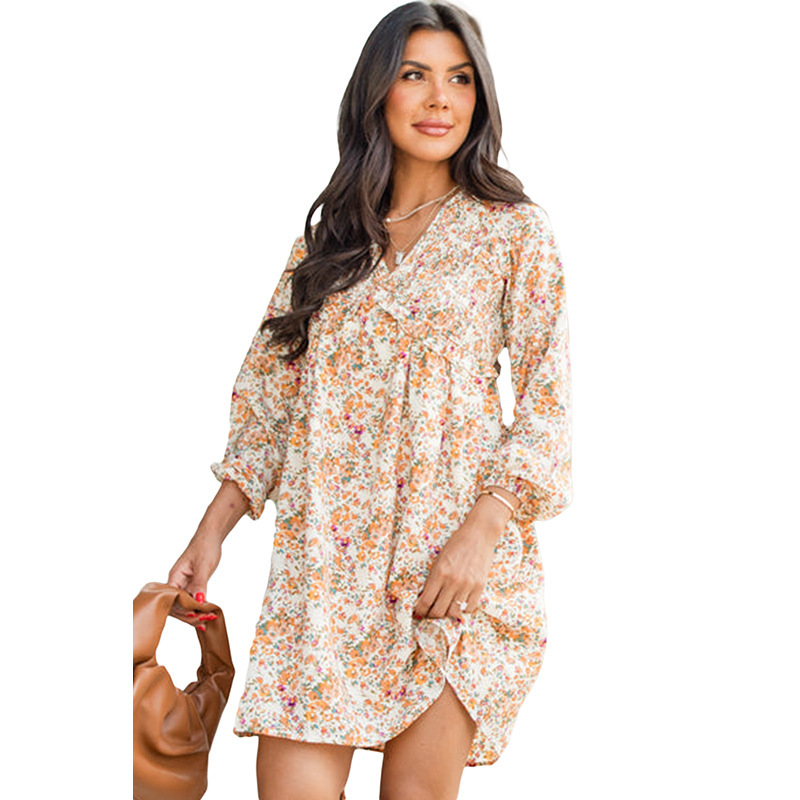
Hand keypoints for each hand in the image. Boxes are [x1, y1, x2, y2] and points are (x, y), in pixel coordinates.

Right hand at [167, 534, 221, 630]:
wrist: (210, 537)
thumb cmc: (205, 546)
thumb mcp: (203, 565)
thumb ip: (200, 583)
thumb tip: (198, 600)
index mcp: (174, 577)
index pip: (173, 599)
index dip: (183, 610)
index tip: (196, 616)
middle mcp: (176, 582)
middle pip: (177, 605)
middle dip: (189, 615)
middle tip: (203, 623)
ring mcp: (184, 584)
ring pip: (185, 604)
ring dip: (194, 613)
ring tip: (205, 623)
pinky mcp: (192, 585)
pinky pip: (192, 599)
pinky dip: (199, 607)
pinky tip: (206, 616)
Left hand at [413, 506, 504, 621]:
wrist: (479, 535)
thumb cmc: (456, 544)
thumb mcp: (439, 559)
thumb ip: (432, 578)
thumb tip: (424, 597)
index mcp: (440, 572)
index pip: (426, 601)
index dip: (420, 610)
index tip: (418, 611)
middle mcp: (453, 581)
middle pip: (438, 611)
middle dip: (431, 615)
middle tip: (429, 613)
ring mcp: (467, 585)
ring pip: (453, 612)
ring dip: (447, 614)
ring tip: (444, 609)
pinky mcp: (479, 587)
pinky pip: (469, 608)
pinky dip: (462, 610)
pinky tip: (459, 604)